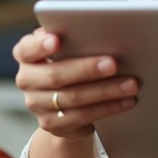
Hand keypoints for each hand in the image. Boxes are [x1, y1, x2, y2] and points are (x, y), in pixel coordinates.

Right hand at [13, 28, 139, 140]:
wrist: (64, 102)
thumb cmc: (70, 63)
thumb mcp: (67, 48)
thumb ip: (74, 39)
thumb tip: (103, 33)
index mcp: (26, 55)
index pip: (27, 49)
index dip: (40, 45)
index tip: (56, 40)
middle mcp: (26, 80)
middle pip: (56, 75)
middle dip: (87, 69)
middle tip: (113, 64)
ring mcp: (36, 104)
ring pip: (73, 97)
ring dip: (106, 91)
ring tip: (131, 84)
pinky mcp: (51, 124)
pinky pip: (83, 116)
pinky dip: (108, 108)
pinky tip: (126, 101)